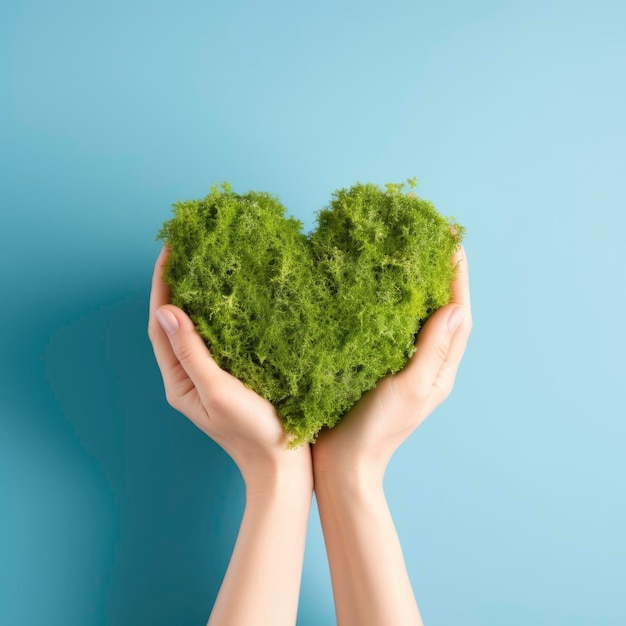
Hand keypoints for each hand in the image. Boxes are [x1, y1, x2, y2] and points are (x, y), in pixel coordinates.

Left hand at [148, 245, 311, 490]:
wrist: (283, 465)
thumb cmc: (253, 432)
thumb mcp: (219, 391)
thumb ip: (192, 352)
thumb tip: (167, 310)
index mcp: (178, 382)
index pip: (160, 326)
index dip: (162, 286)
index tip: (170, 250)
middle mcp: (188, 377)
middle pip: (173, 324)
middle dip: (174, 286)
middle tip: (186, 250)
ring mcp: (209, 377)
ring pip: (194, 330)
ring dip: (195, 297)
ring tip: (204, 265)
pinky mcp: (230, 377)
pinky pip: (216, 339)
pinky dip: (217, 315)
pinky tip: (230, 299)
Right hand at [313, 245, 471, 477]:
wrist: (342, 464)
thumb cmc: (376, 430)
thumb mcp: (409, 388)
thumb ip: (433, 349)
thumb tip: (457, 307)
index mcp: (439, 370)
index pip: (458, 316)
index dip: (458, 279)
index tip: (454, 244)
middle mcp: (425, 366)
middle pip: (442, 313)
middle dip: (441, 277)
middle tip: (433, 242)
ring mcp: (402, 367)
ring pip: (417, 319)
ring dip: (419, 288)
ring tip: (409, 257)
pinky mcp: (377, 367)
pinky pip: (392, 330)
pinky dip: (392, 307)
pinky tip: (378, 292)